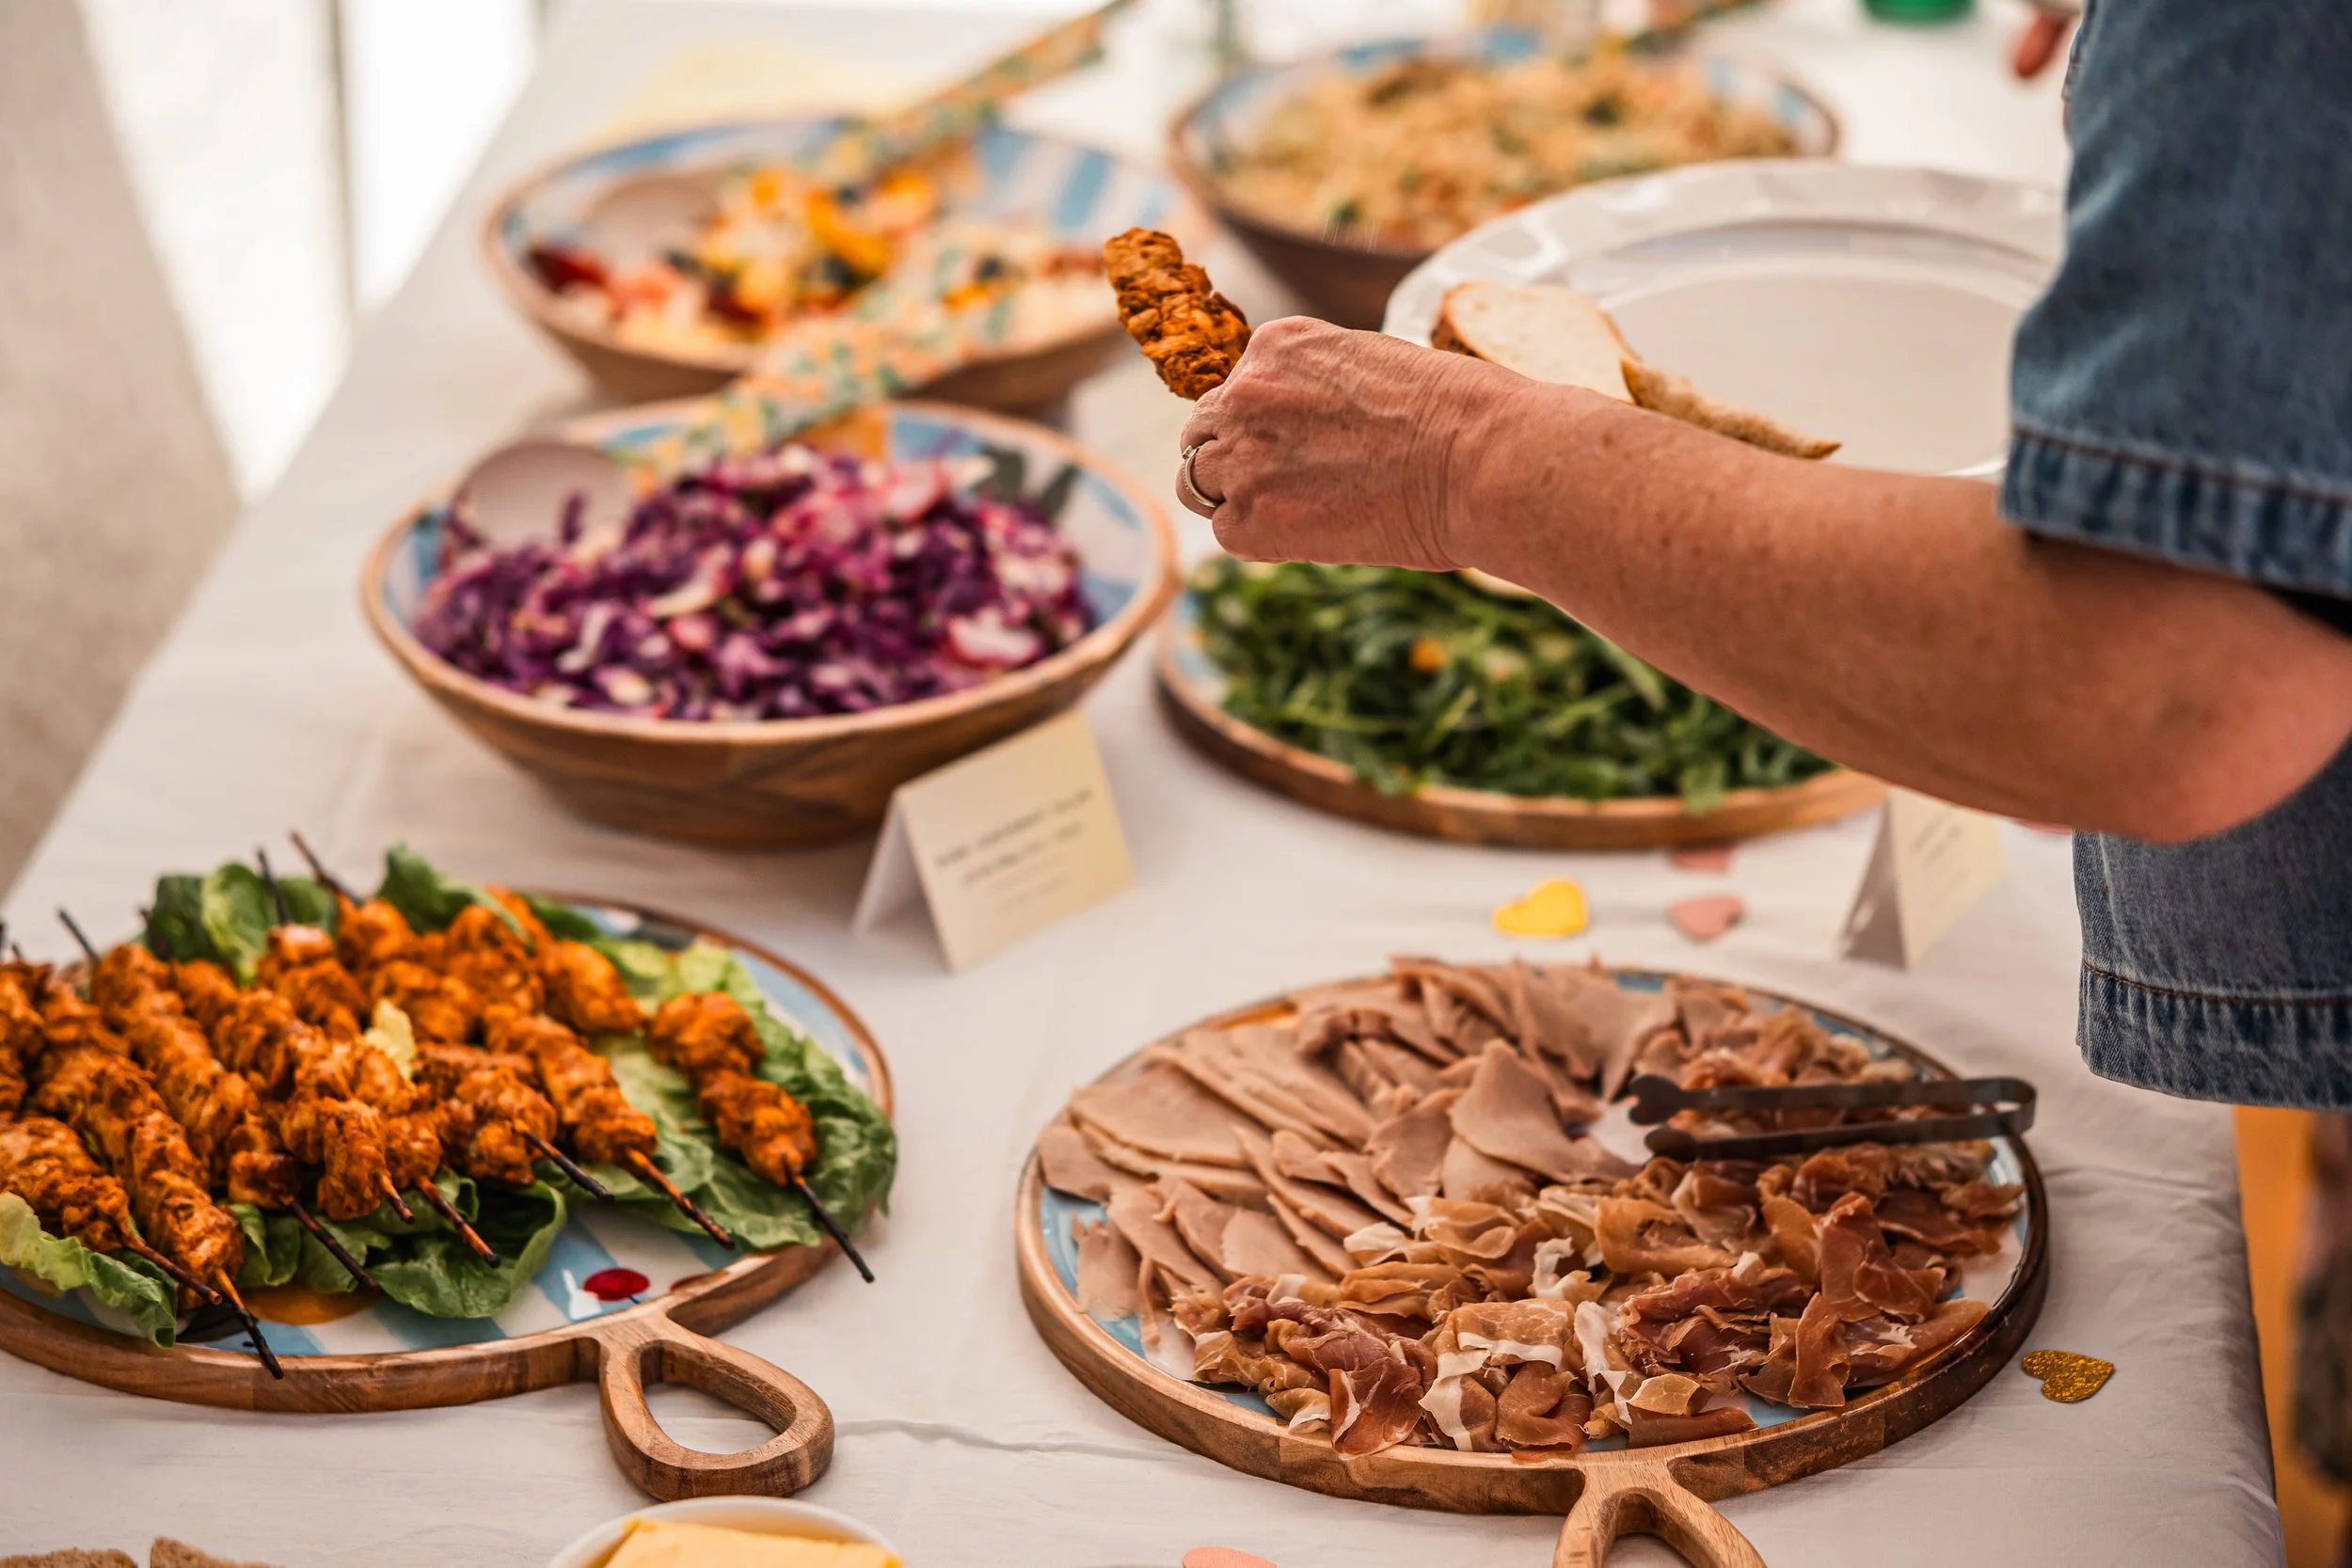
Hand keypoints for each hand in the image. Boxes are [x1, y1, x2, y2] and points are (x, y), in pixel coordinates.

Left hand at [1177, 316, 1533, 569]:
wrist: (1479, 458)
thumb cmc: (1458, 417)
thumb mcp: (1375, 368)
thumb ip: (1321, 391)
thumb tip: (1311, 429)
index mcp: (1278, 345)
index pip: (1237, 388)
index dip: (1262, 424)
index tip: (1298, 445)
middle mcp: (1247, 391)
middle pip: (1202, 431)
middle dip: (1235, 456)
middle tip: (1285, 483)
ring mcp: (1243, 454)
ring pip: (1197, 483)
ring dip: (1236, 498)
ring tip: (1295, 511)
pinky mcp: (1251, 517)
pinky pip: (1227, 532)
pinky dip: (1260, 540)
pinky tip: (1310, 534)